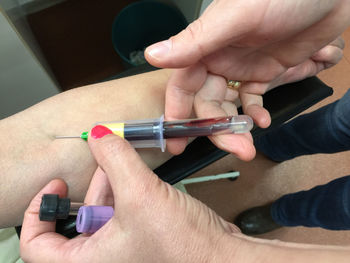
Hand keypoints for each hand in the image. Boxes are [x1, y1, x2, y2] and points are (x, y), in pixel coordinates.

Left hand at [20, 132, 239, 261]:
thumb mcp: (141, 195)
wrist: (219, 254)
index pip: (37, 246)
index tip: (54, 188)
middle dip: (93, 185)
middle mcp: (102, 257)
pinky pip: (122, 209)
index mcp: (88, 262)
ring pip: (103, 210)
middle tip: (105, 162)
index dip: (39, 213)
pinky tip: (138, 176)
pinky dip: (127, 189)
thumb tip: (99, 135)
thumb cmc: (183, 246)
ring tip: (126, 164)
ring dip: (112, 183)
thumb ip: (116, 160)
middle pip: (77, 217)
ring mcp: (122, 247)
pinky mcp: (139, 235)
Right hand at [145, 0, 348, 154]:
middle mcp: (220, 59)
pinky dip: (256, 114)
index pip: (183, 86)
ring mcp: (243, 68)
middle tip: (237, 149)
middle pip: (208, 103)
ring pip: (229, 106)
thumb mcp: (237, 17)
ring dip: (236, 128)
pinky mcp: (266, 72)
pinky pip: (254, 100)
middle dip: (218, 129)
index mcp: (206, 47)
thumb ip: (196, 41)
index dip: (177, 114)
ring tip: (248, 148)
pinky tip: (263, 121)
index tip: (176, 143)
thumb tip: (153, 55)